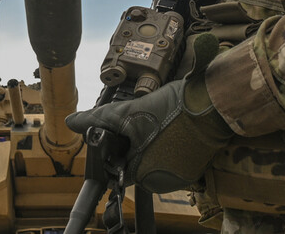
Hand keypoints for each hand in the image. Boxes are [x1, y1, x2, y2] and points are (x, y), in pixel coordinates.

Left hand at [66, 37, 232, 192]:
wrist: (212, 103)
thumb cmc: (172, 108)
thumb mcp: (130, 111)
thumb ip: (98, 119)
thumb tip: (71, 121)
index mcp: (143, 174)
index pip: (118, 166)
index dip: (117, 148)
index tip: (123, 132)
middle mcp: (161, 182)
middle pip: (137, 164)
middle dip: (136, 144)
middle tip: (144, 122)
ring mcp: (179, 177)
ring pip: (154, 161)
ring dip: (153, 144)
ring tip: (159, 122)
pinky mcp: (194, 169)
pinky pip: (173, 160)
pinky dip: (170, 146)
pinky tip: (172, 128)